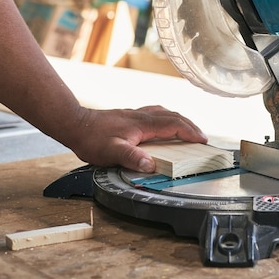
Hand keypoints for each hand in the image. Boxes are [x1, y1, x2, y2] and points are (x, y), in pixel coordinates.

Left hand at [65, 106, 207, 172]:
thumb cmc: (92, 138)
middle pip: (174, 116)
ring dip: (181, 120)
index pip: (174, 125)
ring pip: (166, 113)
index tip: (203, 140)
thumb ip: (132, 158)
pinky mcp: (130, 115)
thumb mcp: (111, 152)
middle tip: (202, 137)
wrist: (75, 123)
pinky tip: (163, 123)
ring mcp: (137, 114)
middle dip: (191, 126)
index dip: (190, 132)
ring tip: (188, 130)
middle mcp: (143, 116)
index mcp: (143, 124)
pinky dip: (168, 117)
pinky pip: (156, 113)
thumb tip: (151, 165)